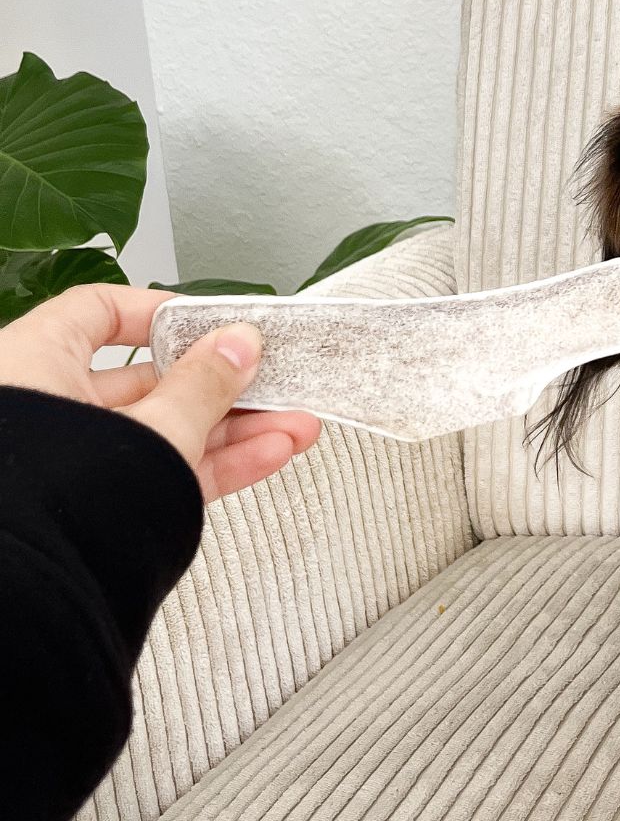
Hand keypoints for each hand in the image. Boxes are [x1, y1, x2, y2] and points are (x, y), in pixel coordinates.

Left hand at [0, 284, 320, 500]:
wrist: (32, 598)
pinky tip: (269, 452)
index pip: (98, 313)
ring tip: (293, 424)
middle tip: (272, 378)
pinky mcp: (103, 507)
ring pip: (167, 431)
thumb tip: (239, 346)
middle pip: (149, 381)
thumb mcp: (155, 424)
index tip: (213, 323)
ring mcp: (75, 464)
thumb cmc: (51, 504)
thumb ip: (205, 382)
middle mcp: (47, 412)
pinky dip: (217, 463)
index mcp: (32, 365)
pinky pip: (166, 472)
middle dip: (224, 383)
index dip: (160, 313)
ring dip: (237, 428)